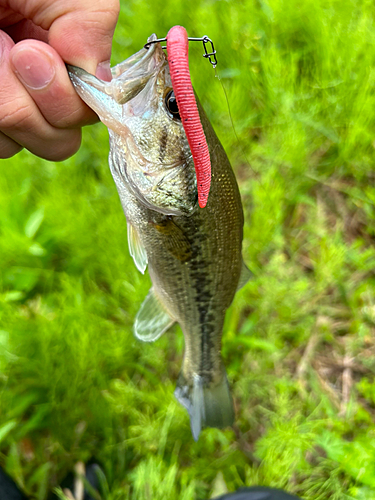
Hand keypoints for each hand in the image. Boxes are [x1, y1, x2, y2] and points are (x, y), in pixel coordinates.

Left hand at [0, 0, 118, 159]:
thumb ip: (92, 30)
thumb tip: (99, 83)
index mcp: (63, 66)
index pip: (83, 115)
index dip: (66, 101)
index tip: (34, 53)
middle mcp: (34, 92)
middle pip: (56, 143)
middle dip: (38, 107)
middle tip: (11, 52)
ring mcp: (2, 102)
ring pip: (14, 144)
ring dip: (4, 104)